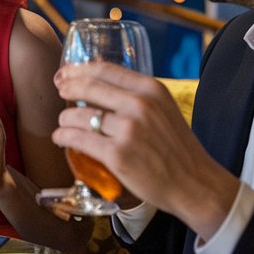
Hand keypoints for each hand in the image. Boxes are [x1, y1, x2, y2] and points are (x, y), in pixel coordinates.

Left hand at [52, 62, 236, 237]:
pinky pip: (79, 139)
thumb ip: (139, 97)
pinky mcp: (117, 155)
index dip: (80, 69)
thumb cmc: (178, 148)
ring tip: (63, 122)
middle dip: (67, 87)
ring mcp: (128, 130)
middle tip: (59, 90)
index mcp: (151, 90)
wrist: (194, 183)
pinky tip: (60, 137)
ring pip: (80, 115)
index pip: (106, 70)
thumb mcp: (165, 110)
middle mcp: (139, 105)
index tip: (67, 72)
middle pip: (89, 87)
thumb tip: (103, 85)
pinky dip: (64, 136)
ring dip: (65, 118)